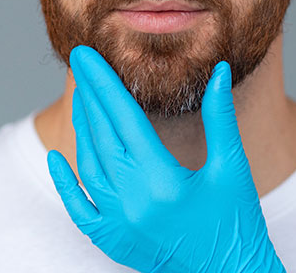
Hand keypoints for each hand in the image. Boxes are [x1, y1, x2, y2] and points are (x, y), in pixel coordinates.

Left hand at [47, 45, 285, 272]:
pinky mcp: (113, 241)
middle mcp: (134, 202)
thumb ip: (220, 116)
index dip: (105, 82)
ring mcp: (119, 224)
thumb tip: (217, 70)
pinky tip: (58, 156)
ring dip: (84, 128)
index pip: (124, 118)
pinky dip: (65, 183)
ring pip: (90, 165)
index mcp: (163, 180)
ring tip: (83, 97)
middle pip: (103, 136)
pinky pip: (80, 208)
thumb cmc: (238, 223)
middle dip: (90, 95)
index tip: (88, 54)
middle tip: (81, 62)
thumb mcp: (232, 167)